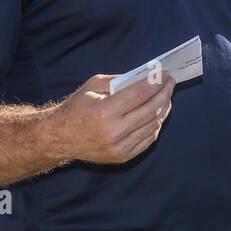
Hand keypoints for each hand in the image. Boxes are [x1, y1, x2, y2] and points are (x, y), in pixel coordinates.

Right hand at [58, 71, 174, 164]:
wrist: (60, 138)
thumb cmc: (77, 108)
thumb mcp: (93, 87)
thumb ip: (120, 81)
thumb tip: (146, 76)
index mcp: (105, 112)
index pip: (140, 94)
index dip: (156, 83)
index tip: (165, 74)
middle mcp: (114, 132)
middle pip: (151, 110)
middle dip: (164, 93)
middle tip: (170, 82)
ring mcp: (120, 147)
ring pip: (153, 125)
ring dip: (163, 108)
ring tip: (166, 96)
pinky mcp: (123, 156)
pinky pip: (149, 139)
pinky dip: (156, 124)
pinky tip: (157, 113)